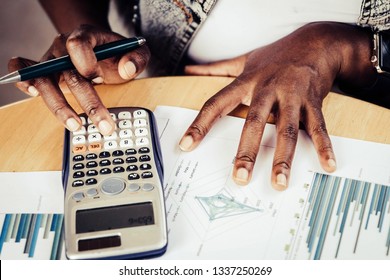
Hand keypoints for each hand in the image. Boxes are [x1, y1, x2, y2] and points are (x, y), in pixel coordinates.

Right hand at [8, 25, 149, 134]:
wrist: (98, 48)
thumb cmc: (114, 53)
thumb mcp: (134, 52)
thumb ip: (137, 58)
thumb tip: (127, 70)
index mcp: (86, 36)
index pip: (77, 44)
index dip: (85, 62)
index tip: (98, 77)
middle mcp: (64, 47)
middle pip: (68, 73)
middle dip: (88, 102)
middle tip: (104, 125)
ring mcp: (51, 60)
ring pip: (45, 80)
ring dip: (60, 107)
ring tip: (76, 126)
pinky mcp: (43, 72)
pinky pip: (24, 72)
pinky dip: (25, 83)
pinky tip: (33, 95)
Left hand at [181, 22, 376, 189]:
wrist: (315, 41)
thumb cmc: (275, 55)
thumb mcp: (243, 60)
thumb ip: (215, 69)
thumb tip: (188, 71)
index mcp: (246, 82)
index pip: (217, 104)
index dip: (200, 125)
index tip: (185, 146)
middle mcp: (268, 88)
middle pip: (254, 122)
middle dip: (247, 151)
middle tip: (240, 178)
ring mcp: (292, 95)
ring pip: (287, 130)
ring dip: (283, 158)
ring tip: (279, 182)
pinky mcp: (313, 101)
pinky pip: (318, 126)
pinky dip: (323, 146)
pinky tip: (327, 165)